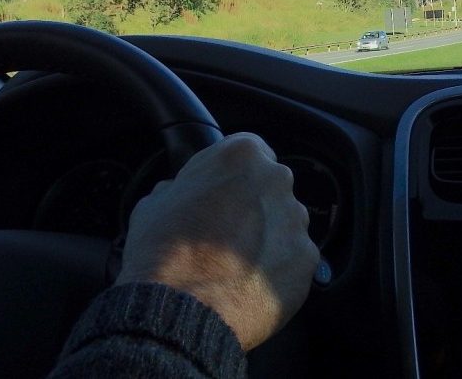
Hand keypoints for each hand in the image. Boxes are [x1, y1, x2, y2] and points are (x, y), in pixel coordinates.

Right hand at [118, 132, 318, 350]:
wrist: (180, 310)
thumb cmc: (163, 254)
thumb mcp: (154, 204)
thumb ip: (178, 188)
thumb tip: (177, 193)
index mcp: (242, 156)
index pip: (250, 150)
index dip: (234, 174)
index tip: (224, 191)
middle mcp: (277, 181)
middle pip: (271, 186)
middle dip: (254, 205)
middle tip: (227, 231)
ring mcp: (296, 222)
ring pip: (285, 222)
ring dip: (268, 236)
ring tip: (236, 263)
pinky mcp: (308, 260)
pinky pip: (294, 258)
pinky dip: (278, 268)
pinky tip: (250, 282)